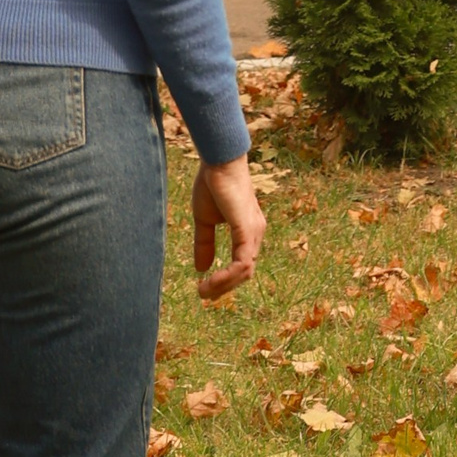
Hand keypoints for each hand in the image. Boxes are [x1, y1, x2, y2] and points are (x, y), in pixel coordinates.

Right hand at [191, 157, 265, 300]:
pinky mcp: (247, 229)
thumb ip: (205, 244)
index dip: (225, 281)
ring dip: (223, 285)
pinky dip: (227, 276)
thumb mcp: (205, 220)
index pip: (242, 266)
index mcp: (248, 231)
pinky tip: (210, 280)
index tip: (204, 289)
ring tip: (203, 290)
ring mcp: (254, 232)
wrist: (218, 161)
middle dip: (223, 288)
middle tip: (203, 295)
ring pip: (245, 272)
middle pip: (245, 274)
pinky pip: (243, 262)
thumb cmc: (213, 184)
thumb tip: (200, 269)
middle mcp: (256, 233)